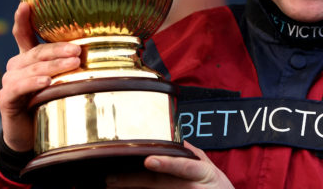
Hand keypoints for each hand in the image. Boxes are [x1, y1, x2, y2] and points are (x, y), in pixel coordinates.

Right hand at [0, 2, 81, 151]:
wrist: (32, 135)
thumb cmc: (50, 102)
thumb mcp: (62, 80)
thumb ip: (69, 64)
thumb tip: (95, 49)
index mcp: (29, 57)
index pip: (24, 33)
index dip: (23, 19)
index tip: (25, 4)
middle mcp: (16, 65)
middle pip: (37, 51)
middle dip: (58, 49)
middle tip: (78, 50)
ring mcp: (10, 81)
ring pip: (32, 68)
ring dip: (53, 65)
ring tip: (72, 63)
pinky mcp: (6, 98)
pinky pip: (20, 87)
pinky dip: (33, 83)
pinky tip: (46, 82)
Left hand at [104, 142, 233, 188]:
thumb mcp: (211, 170)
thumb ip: (194, 154)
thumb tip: (178, 139)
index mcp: (202, 173)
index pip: (183, 166)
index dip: (167, 163)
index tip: (149, 161)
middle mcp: (192, 188)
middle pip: (159, 183)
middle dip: (133, 181)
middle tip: (111, 178)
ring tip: (113, 184)